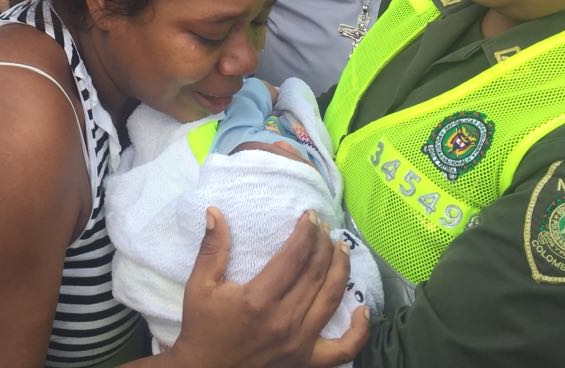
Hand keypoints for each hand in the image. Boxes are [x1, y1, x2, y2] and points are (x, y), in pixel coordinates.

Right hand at [168, 209, 368, 367]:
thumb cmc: (203, 327)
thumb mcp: (199, 285)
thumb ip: (212, 249)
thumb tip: (215, 211)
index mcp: (258, 300)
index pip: (294, 258)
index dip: (305, 234)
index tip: (309, 216)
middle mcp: (284, 321)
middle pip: (315, 274)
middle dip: (323, 244)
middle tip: (324, 225)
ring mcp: (299, 343)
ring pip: (331, 300)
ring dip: (341, 270)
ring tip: (342, 248)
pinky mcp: (306, 360)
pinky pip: (343, 349)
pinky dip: (359, 331)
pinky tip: (364, 309)